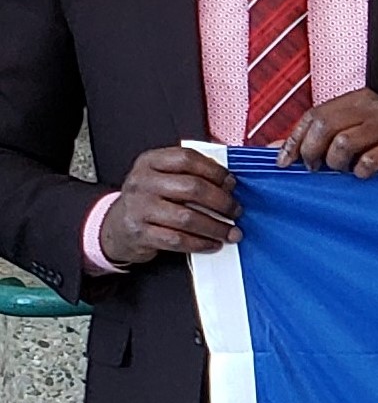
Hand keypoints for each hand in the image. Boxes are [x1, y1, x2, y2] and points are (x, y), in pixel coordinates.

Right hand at [97, 146, 239, 265]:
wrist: (117, 225)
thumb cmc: (150, 199)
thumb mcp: (162, 177)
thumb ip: (190, 173)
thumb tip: (229, 182)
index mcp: (150, 162)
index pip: (187, 158)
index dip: (215, 171)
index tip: (232, 183)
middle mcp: (142, 182)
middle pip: (192, 188)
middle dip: (222, 202)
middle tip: (236, 211)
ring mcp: (139, 208)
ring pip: (187, 218)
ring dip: (216, 227)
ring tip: (232, 233)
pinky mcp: (140, 233)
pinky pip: (177, 240)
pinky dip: (201, 243)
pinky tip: (214, 244)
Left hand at [278, 90, 377, 177]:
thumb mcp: (352, 134)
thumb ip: (316, 138)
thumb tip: (274, 150)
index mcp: (357, 99)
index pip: (314, 115)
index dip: (294, 140)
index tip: (284, 162)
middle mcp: (372, 107)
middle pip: (325, 127)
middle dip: (312, 152)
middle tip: (314, 168)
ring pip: (343, 144)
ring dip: (337, 163)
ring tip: (343, 170)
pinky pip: (368, 161)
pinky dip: (360, 172)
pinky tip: (363, 174)